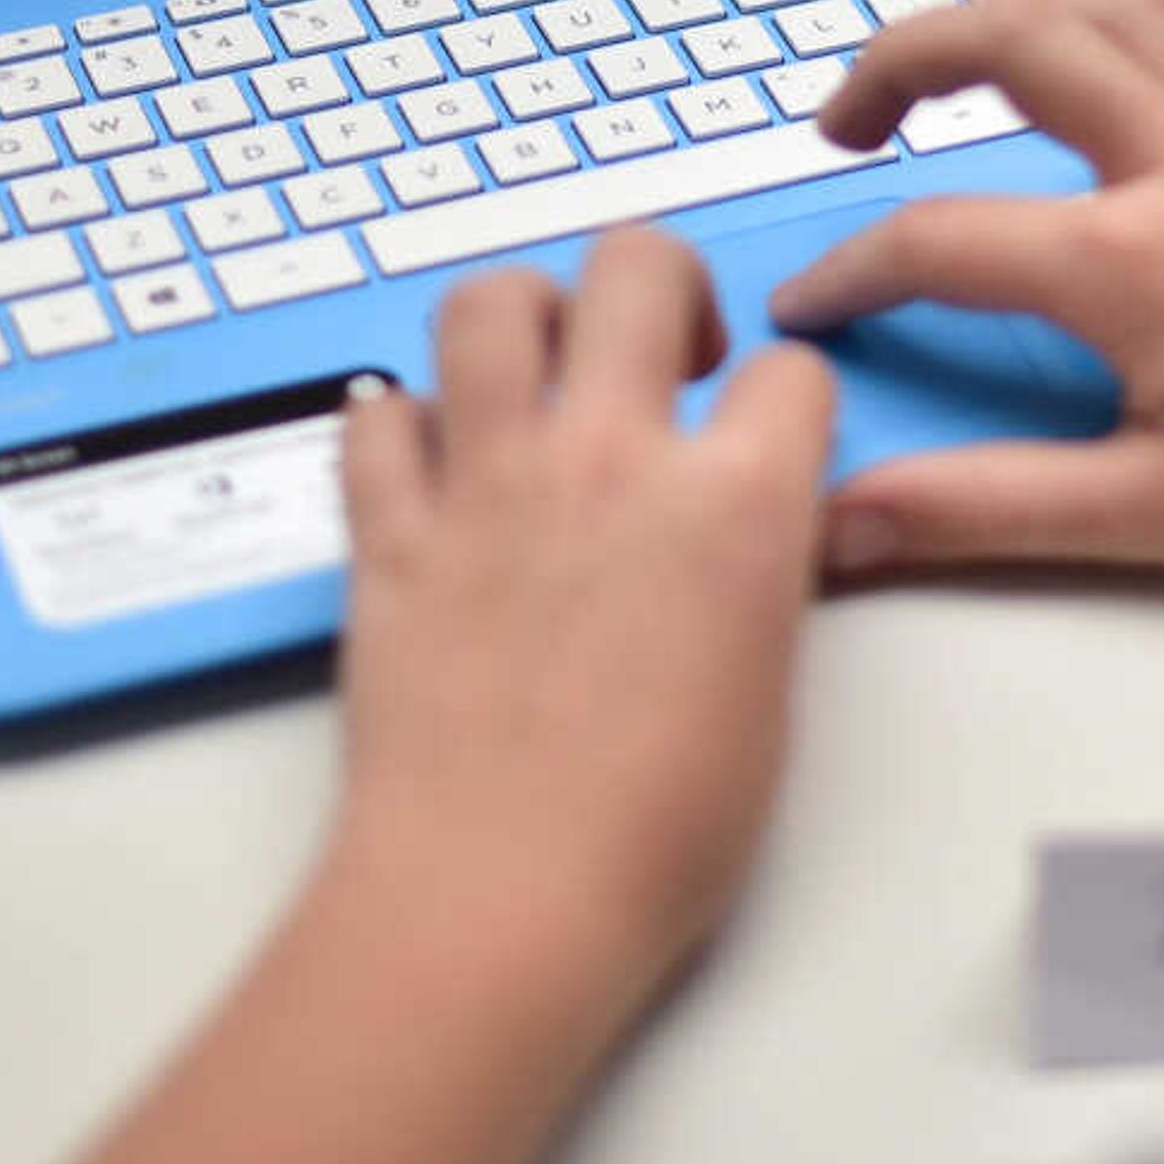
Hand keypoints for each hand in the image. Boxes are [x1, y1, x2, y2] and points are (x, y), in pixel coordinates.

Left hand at [332, 231, 839, 994]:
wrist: (505, 897)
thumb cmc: (653, 836)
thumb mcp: (770, 694)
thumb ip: (758, 576)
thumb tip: (745, 534)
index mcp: (733, 504)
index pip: (788, 372)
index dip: (785, 400)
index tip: (768, 435)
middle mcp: (610, 459)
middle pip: (637, 265)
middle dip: (662, 284)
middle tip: (660, 352)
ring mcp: (488, 485)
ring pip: (488, 304)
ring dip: (522, 315)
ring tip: (536, 370)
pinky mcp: (389, 532)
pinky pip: (374, 417)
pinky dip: (398, 420)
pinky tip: (428, 458)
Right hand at [770, 0, 1163, 595]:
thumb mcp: (1153, 519)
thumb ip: (983, 509)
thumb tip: (845, 523)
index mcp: (1132, 259)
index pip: (937, 240)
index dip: (847, 275)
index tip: (803, 314)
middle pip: (1013, 40)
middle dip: (902, 55)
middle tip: (842, 118)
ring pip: (1116, 8)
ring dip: (1018, 14)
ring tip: (958, 65)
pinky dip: (1159, 31)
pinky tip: (1138, 71)